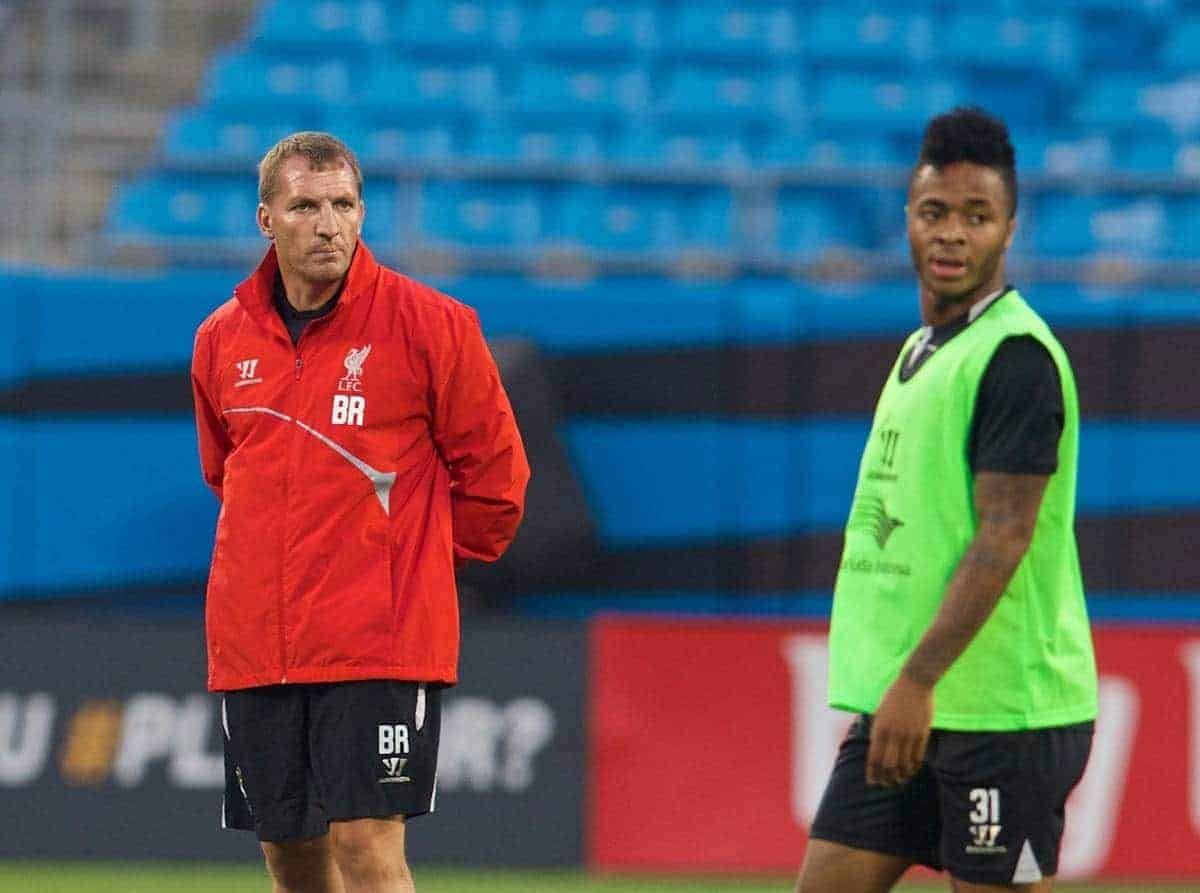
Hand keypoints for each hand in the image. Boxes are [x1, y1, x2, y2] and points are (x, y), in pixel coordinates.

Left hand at [866, 672, 933, 787]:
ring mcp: (908, 735)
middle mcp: (893, 734)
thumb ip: (878, 731)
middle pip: (888, 765)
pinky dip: (913, 767)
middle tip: (886, 785)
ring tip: (898, 781)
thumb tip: (875, 750)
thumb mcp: (879, 713)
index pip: (874, 758)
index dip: (872, 773)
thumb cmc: (894, 697)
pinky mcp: (922, 733)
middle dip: (886, 779)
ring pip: (904, 764)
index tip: (872, 782)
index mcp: (879, 729)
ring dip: (900, 776)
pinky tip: (910, 771)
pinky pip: (918, 757)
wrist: (914, 683)